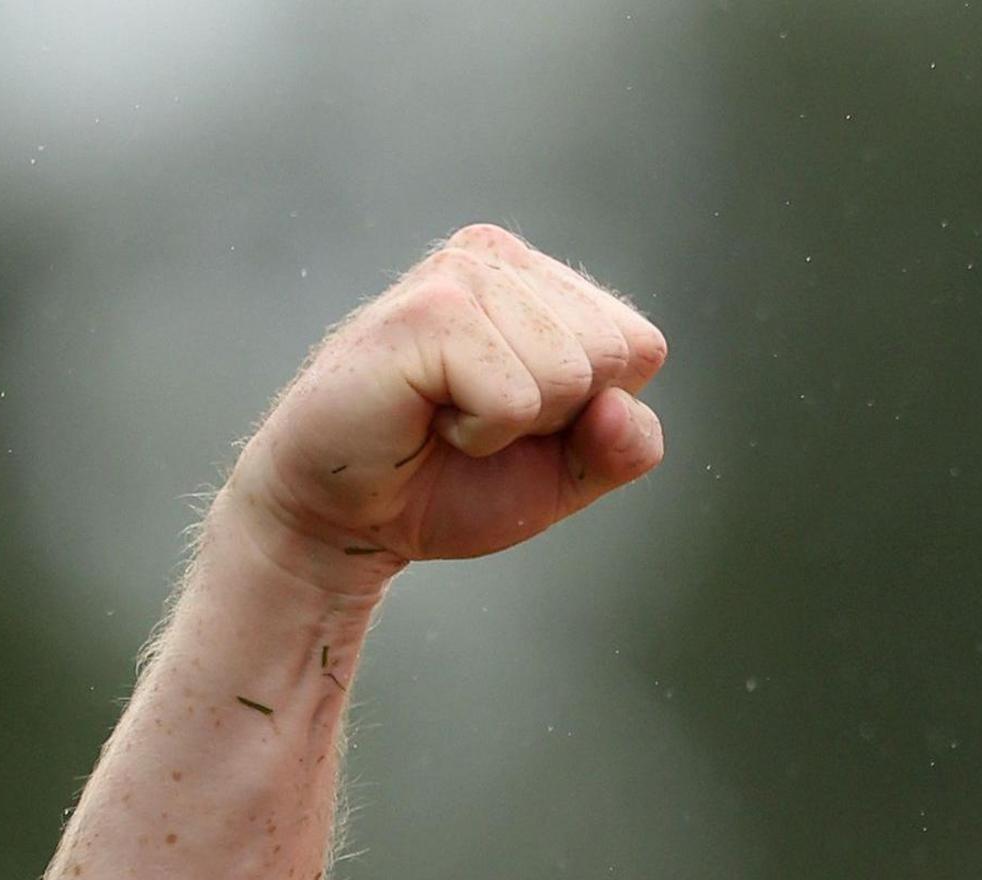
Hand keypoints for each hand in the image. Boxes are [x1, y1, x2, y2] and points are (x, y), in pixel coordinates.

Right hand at [221, 223, 669, 592]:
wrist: (341, 518)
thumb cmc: (445, 484)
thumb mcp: (563, 476)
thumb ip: (624, 447)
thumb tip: (619, 407)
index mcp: (539, 280)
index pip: (640, 348)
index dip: (589, 415)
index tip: (513, 423)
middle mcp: (501, 258)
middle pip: (614, 357)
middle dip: (554, 419)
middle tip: (471, 421)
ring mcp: (463, 273)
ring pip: (571, 376)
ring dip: (511, 428)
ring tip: (444, 416)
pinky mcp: (431, 310)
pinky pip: (519, 398)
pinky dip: (481, 435)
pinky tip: (425, 417)